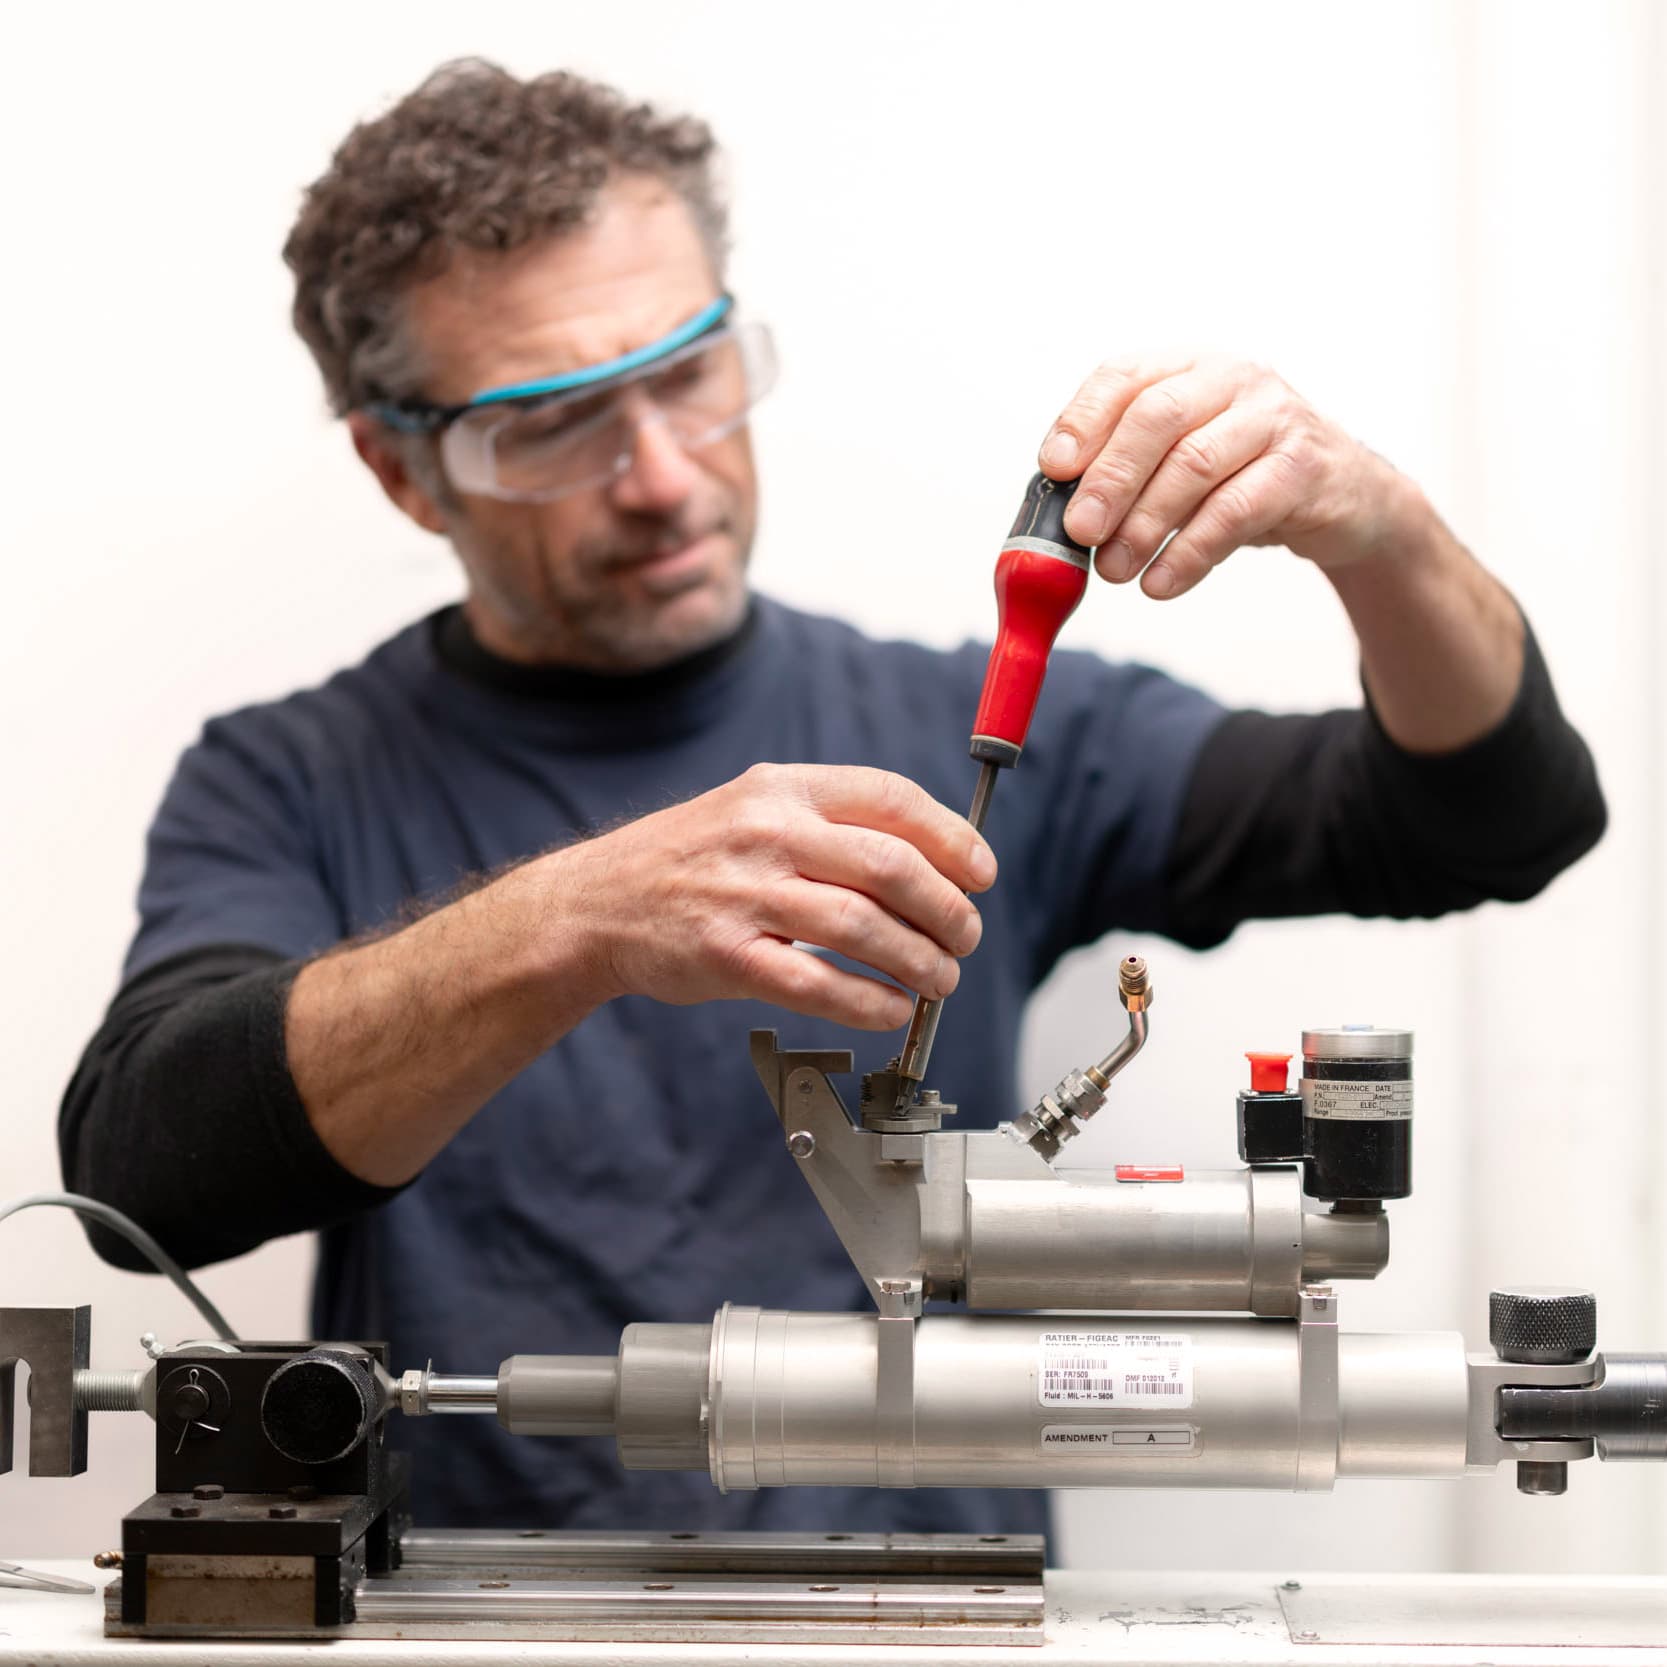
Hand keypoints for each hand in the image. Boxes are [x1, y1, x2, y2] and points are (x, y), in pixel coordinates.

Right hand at [558, 763, 994, 1029]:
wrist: (595, 903)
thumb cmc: (691, 860)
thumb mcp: (755, 809)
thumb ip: (832, 824)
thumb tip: (934, 862)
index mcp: (783, 788)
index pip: (891, 798)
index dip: (953, 839)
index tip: (981, 874)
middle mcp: (766, 832)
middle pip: (891, 865)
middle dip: (947, 909)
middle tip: (966, 937)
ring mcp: (744, 894)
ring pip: (863, 927)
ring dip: (919, 961)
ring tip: (939, 980)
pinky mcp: (725, 955)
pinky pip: (817, 983)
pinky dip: (868, 1001)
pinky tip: (891, 1009)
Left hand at [1037, 356, 1406, 597]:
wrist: (1342, 495)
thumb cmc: (1240, 476)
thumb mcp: (1179, 460)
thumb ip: (1126, 471)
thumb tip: (1061, 515)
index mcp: (1188, 366)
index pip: (1124, 376)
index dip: (1083, 421)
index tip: (1054, 470)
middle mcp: (1232, 378)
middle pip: (1158, 417)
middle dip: (1110, 479)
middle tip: (1079, 532)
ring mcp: (1274, 417)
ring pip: (1195, 464)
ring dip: (1145, 525)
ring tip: (1114, 570)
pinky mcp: (1305, 467)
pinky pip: (1237, 510)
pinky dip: (1191, 552)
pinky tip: (1162, 583)